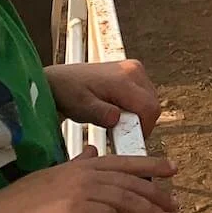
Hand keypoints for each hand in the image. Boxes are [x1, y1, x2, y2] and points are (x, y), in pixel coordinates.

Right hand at [0, 151, 176, 212]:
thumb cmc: (13, 209)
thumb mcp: (47, 179)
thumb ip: (72, 166)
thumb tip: (90, 153)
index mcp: (77, 164)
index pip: (122, 161)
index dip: (149, 165)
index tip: (169, 169)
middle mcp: (82, 172)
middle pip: (130, 180)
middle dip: (156, 192)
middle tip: (173, 204)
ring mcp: (79, 190)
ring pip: (127, 198)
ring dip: (149, 212)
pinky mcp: (74, 212)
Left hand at [46, 60, 162, 134]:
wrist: (59, 81)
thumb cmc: (66, 93)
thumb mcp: (79, 107)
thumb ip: (99, 113)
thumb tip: (116, 119)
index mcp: (124, 78)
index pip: (149, 108)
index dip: (143, 129)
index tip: (126, 143)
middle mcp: (134, 70)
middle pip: (152, 105)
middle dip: (140, 124)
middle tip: (117, 135)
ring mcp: (135, 69)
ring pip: (150, 101)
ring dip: (138, 116)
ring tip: (115, 123)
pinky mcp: (133, 72)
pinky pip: (144, 95)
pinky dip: (135, 108)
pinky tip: (117, 112)